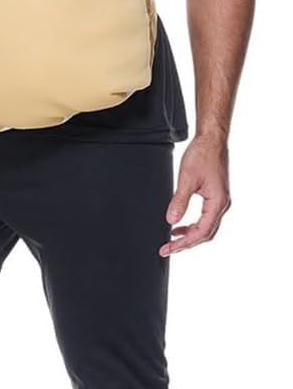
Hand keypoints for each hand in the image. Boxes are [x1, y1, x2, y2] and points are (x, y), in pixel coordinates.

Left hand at [159, 133, 230, 255]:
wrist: (212, 139)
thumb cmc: (202, 154)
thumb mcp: (187, 179)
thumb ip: (179, 201)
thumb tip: (171, 221)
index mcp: (217, 203)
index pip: (201, 232)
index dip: (183, 243)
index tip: (167, 248)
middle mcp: (222, 204)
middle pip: (206, 234)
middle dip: (186, 243)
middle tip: (167, 248)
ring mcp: (220, 200)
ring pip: (207, 227)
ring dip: (190, 234)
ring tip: (172, 238)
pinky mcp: (216, 196)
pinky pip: (206, 217)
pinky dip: (193, 224)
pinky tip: (181, 224)